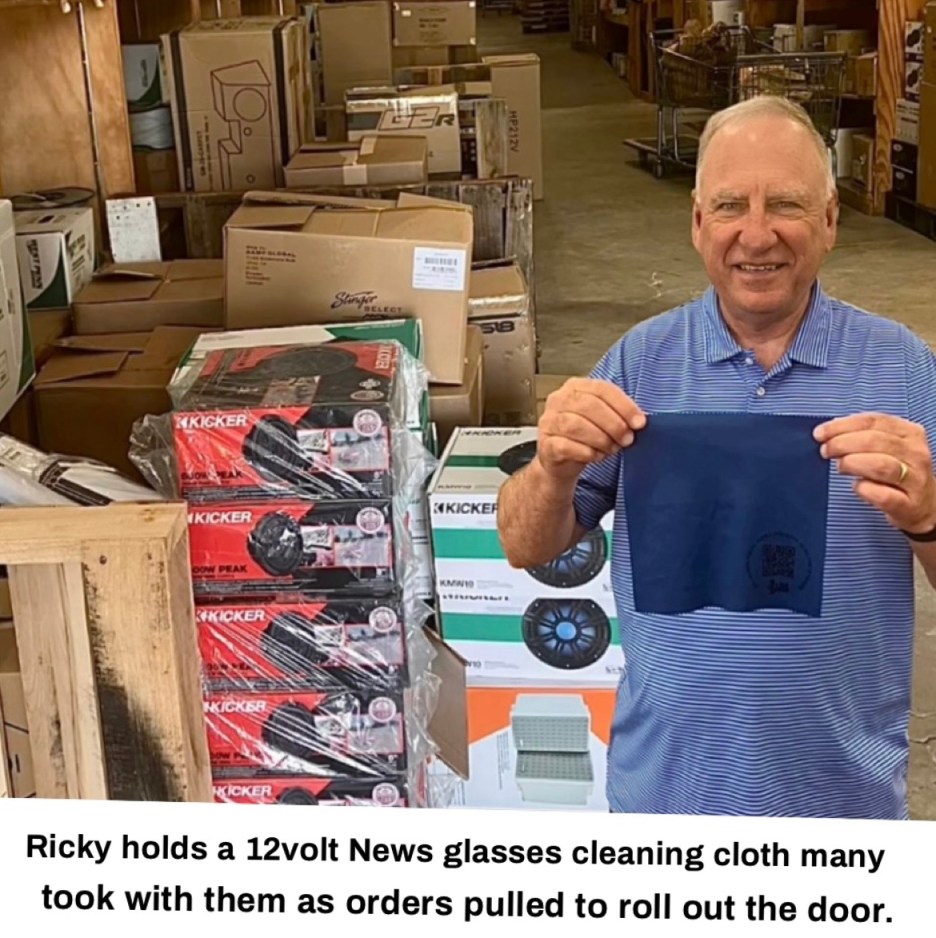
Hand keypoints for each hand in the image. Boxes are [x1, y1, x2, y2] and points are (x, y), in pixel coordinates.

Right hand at [536, 378, 645, 482]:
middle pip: (588, 405)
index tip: (639, 422)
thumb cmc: (584, 437)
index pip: (601, 388)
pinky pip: (565, 446)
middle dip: (613, 423)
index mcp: (575, 387)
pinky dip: (586, 452)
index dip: (623, 405)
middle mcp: (558, 400)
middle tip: (627, 438)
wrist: (561, 461)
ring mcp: (549, 422)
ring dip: (600, 439)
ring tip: (612, 448)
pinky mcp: (545, 444)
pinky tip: (596, 456)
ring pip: (575, 425)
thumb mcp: (602, 419)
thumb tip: (639, 421)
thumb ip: (618, 414)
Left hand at [814, 413, 935, 533]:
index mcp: (909, 433)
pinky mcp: (908, 505)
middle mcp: (916, 453)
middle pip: (874, 441)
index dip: (841, 426)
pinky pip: (883, 495)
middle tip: (825, 451)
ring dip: (852, 463)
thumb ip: (862, 436)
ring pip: (881, 465)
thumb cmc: (898, 473)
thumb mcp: (887, 447)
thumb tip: (828, 432)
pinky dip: (864, 489)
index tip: (820, 433)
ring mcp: (915, 480)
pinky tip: (857, 486)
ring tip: (840, 467)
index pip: (873, 421)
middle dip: (842, 443)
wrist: (924, 505)